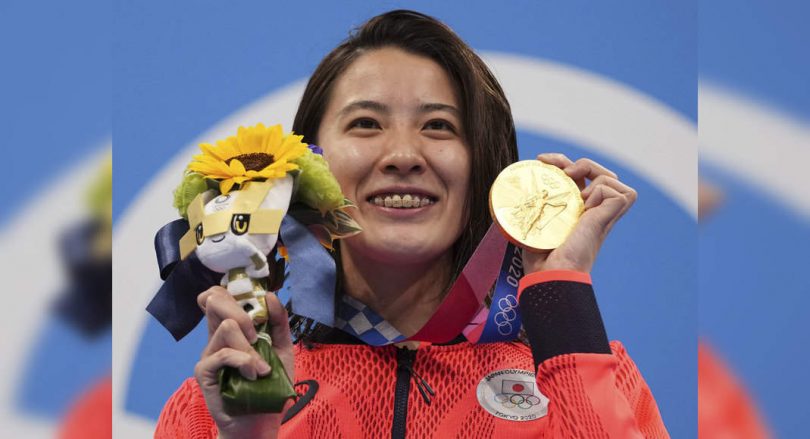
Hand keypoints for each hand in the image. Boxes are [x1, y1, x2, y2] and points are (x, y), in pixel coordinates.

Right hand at [194, 286, 294, 438]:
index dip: (231, 291)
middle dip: (242, 311)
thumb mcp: (283, 350)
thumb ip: (278, 323)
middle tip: (256, 336)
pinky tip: (252, 375)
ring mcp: (208, 354)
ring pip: (226, 327)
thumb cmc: (270, 387)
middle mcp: (216, 338)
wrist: (261, 423)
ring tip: (260, 369)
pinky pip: (222, 353)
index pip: (219, 296)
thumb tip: (270, 295)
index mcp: (232, 329)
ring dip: (250, 348)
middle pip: (214, 300)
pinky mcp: (204, 372)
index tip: (254, 305)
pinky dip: (244, 361)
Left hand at [522, 153, 636, 273]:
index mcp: (575, 210)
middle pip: (601, 173)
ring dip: (592, 175)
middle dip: (581, 162)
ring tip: (576, 195)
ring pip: (612, 179)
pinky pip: (618, 192)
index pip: (579, 176)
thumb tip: (517, 189)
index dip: (562, 162)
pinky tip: (585, 206)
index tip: (541, 160)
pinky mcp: (608, 218)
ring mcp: (602, 215)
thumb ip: (531, 207)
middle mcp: (591, 211)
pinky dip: (600, 192)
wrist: (550, 272)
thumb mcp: (533, 222)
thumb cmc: (539, 256)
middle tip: (560, 171)